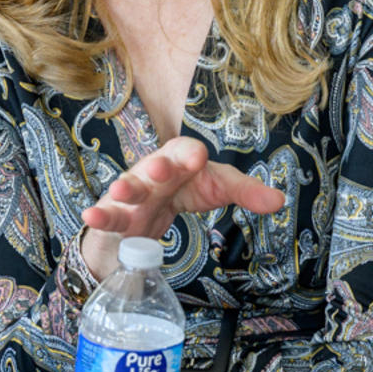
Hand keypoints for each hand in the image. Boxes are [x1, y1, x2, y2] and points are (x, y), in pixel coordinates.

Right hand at [78, 137, 285, 281]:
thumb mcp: (213, 190)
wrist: (143, 217)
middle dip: (157, 167)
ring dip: (125, 189)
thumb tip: (280, 200)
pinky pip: (108, 216)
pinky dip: (100, 216)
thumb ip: (244, 192)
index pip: (184, 153)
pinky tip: (91, 215)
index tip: (197, 158)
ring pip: (127, 189)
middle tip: (162, 169)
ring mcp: (131, 196)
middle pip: (154, 167)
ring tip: (122, 190)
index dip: (189, 155)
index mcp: (179, 163)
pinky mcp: (115, 218)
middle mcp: (153, 174)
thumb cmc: (179, 193)